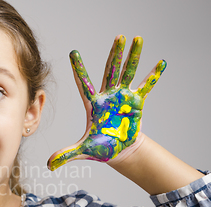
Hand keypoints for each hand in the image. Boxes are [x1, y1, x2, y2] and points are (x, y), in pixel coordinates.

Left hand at [48, 35, 165, 170]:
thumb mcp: (82, 150)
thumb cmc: (101, 147)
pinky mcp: (136, 103)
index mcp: (93, 104)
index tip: (73, 52)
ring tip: (138, 39)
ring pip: (128, 73)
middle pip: (111, 70)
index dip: (79, 68)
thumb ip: (66, 154)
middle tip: (119, 36)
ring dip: (134, 57)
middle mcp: (108, 96)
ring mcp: (123, 97)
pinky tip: (161, 62)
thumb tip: (49, 165)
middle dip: (115, 53)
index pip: (83, 83)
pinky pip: (146, 87)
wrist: (119, 150)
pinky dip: (153, 76)